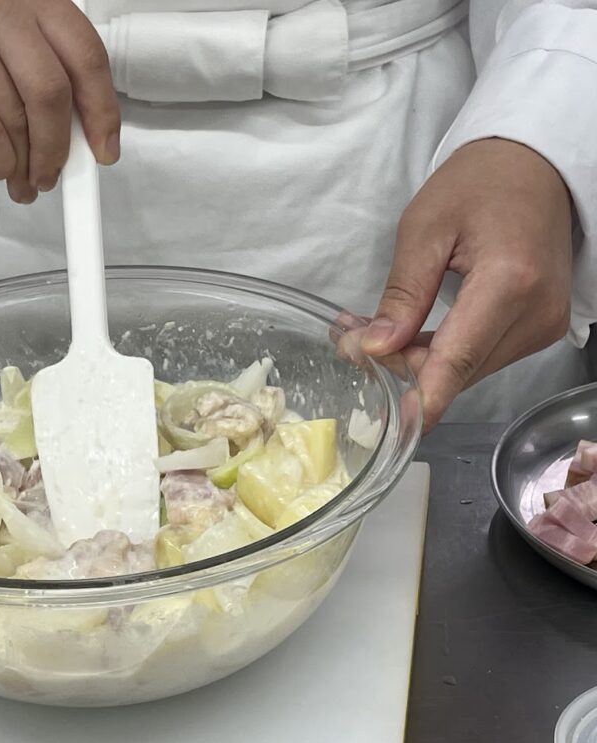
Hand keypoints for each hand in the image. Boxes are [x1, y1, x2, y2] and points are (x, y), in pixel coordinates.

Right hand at [0, 0, 119, 202]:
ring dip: (25, 165)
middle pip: (51, 93)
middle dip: (58, 149)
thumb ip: (48, 75)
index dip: (102, 111)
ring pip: (16, 119)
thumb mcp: (11, 41)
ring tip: (23, 181)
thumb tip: (85, 140)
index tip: (104, 150)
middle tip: (54, 176)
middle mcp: (0, 7)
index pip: (85, 56)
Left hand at [361, 138, 572, 429]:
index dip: (419, 398)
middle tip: (348, 338)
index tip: (390, 426)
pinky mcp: (539, 328)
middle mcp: (536, 315)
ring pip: (466, 368)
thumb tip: (375, 348)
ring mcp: (543, 325)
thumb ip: (402, 294)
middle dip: (400, 366)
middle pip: (457, 370)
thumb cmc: (479, 183)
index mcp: (510, 283)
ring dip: (417, 360)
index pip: (457, 360)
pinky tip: (406, 333)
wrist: (535, 166)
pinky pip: (480, 355)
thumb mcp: (425, 228)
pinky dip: (442, 351)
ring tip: (370, 330)